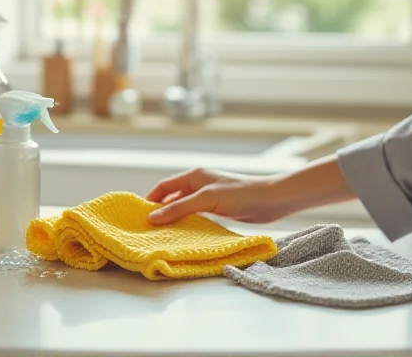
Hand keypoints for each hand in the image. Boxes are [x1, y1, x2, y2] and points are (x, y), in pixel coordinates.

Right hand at [145, 168, 284, 224]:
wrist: (271, 200)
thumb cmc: (240, 194)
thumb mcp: (205, 200)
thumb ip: (179, 208)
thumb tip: (153, 218)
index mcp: (193, 175)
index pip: (164, 186)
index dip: (151, 199)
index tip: (140, 215)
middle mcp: (199, 184)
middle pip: (172, 197)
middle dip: (161, 210)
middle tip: (149, 228)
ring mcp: (209, 196)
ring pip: (184, 208)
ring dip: (174, 218)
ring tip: (163, 234)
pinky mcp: (218, 208)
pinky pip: (196, 216)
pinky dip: (188, 223)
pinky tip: (184, 235)